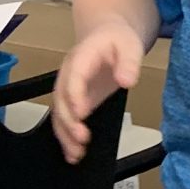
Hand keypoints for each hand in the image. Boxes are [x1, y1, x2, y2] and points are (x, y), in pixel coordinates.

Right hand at [53, 20, 143, 162]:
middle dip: (68, 121)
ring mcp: (68, 88)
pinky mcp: (73, 100)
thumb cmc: (118, 40)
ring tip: (76, 153)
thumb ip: (129, 62)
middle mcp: (68, 74)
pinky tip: (73, 154)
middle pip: (61, 99)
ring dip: (65, 134)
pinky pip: (64, 119)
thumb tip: (126, 81)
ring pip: (59, 113)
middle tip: (82, 138)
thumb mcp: (130, 46)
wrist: (107, 35)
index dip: (75, 95)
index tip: (81, 114)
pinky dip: (66, 137)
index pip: (73, 76)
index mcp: (81, 57)